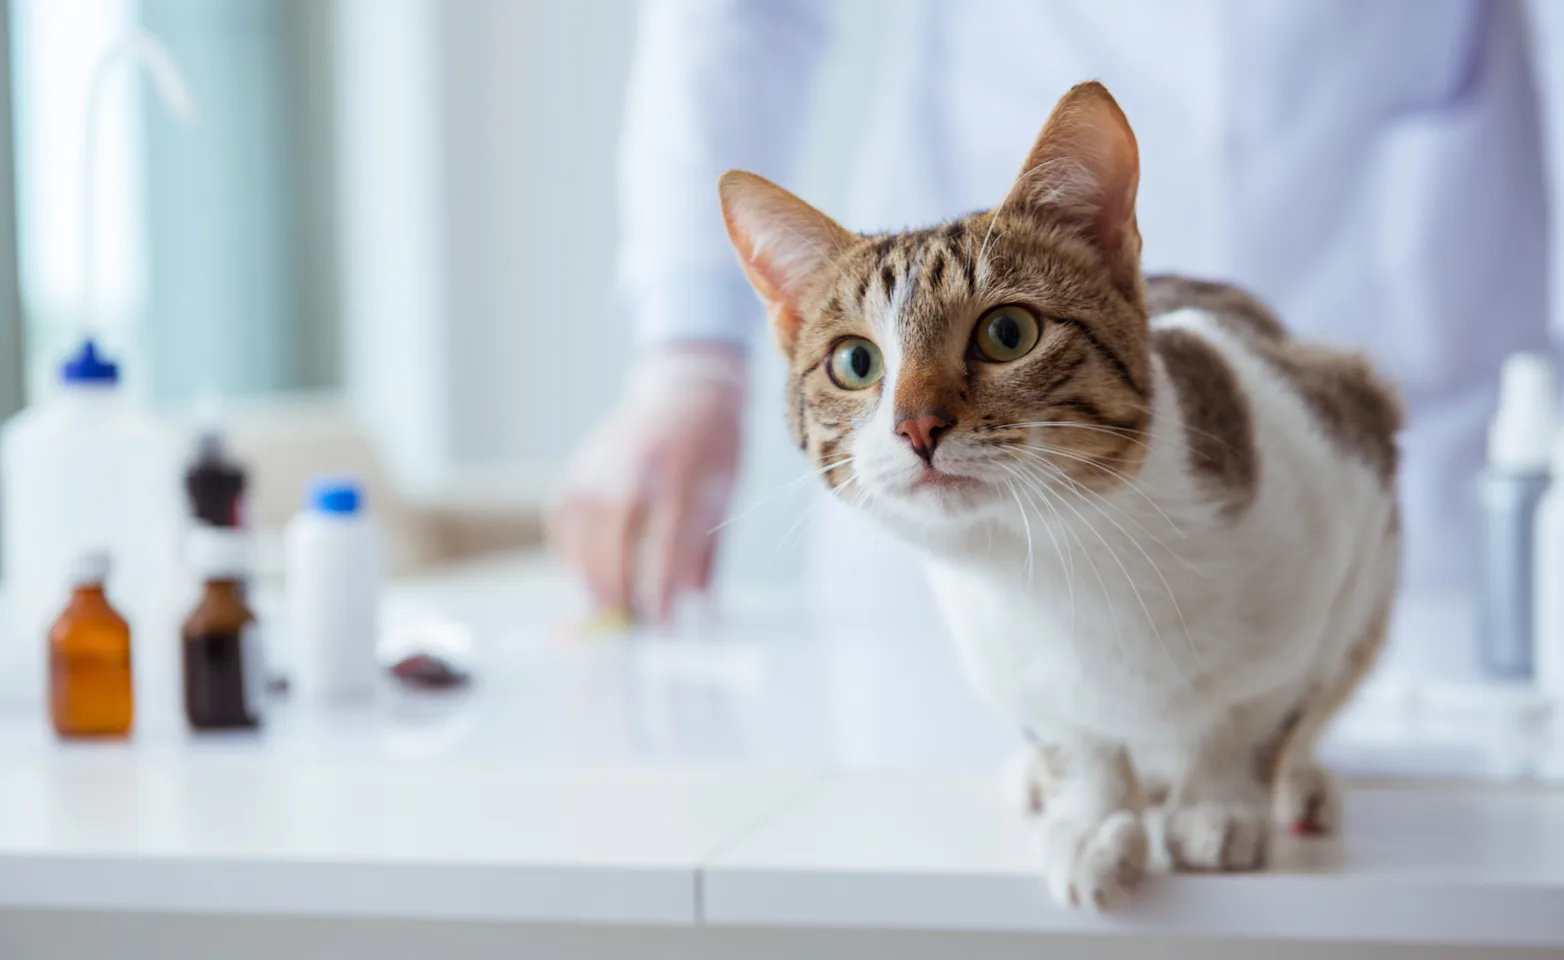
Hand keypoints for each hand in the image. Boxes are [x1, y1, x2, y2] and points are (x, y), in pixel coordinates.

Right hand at [547, 345, 744, 621]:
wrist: (687, 391)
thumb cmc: (714, 450)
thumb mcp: (726, 495)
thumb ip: (706, 552)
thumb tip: (693, 607)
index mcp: (684, 469)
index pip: (669, 537)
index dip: (662, 585)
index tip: (662, 620)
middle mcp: (637, 463)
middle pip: (616, 537)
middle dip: (619, 588)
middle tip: (629, 622)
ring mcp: (601, 461)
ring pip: (582, 531)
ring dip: (589, 577)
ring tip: (606, 608)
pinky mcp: (579, 465)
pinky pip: (563, 519)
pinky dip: (569, 552)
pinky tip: (583, 573)